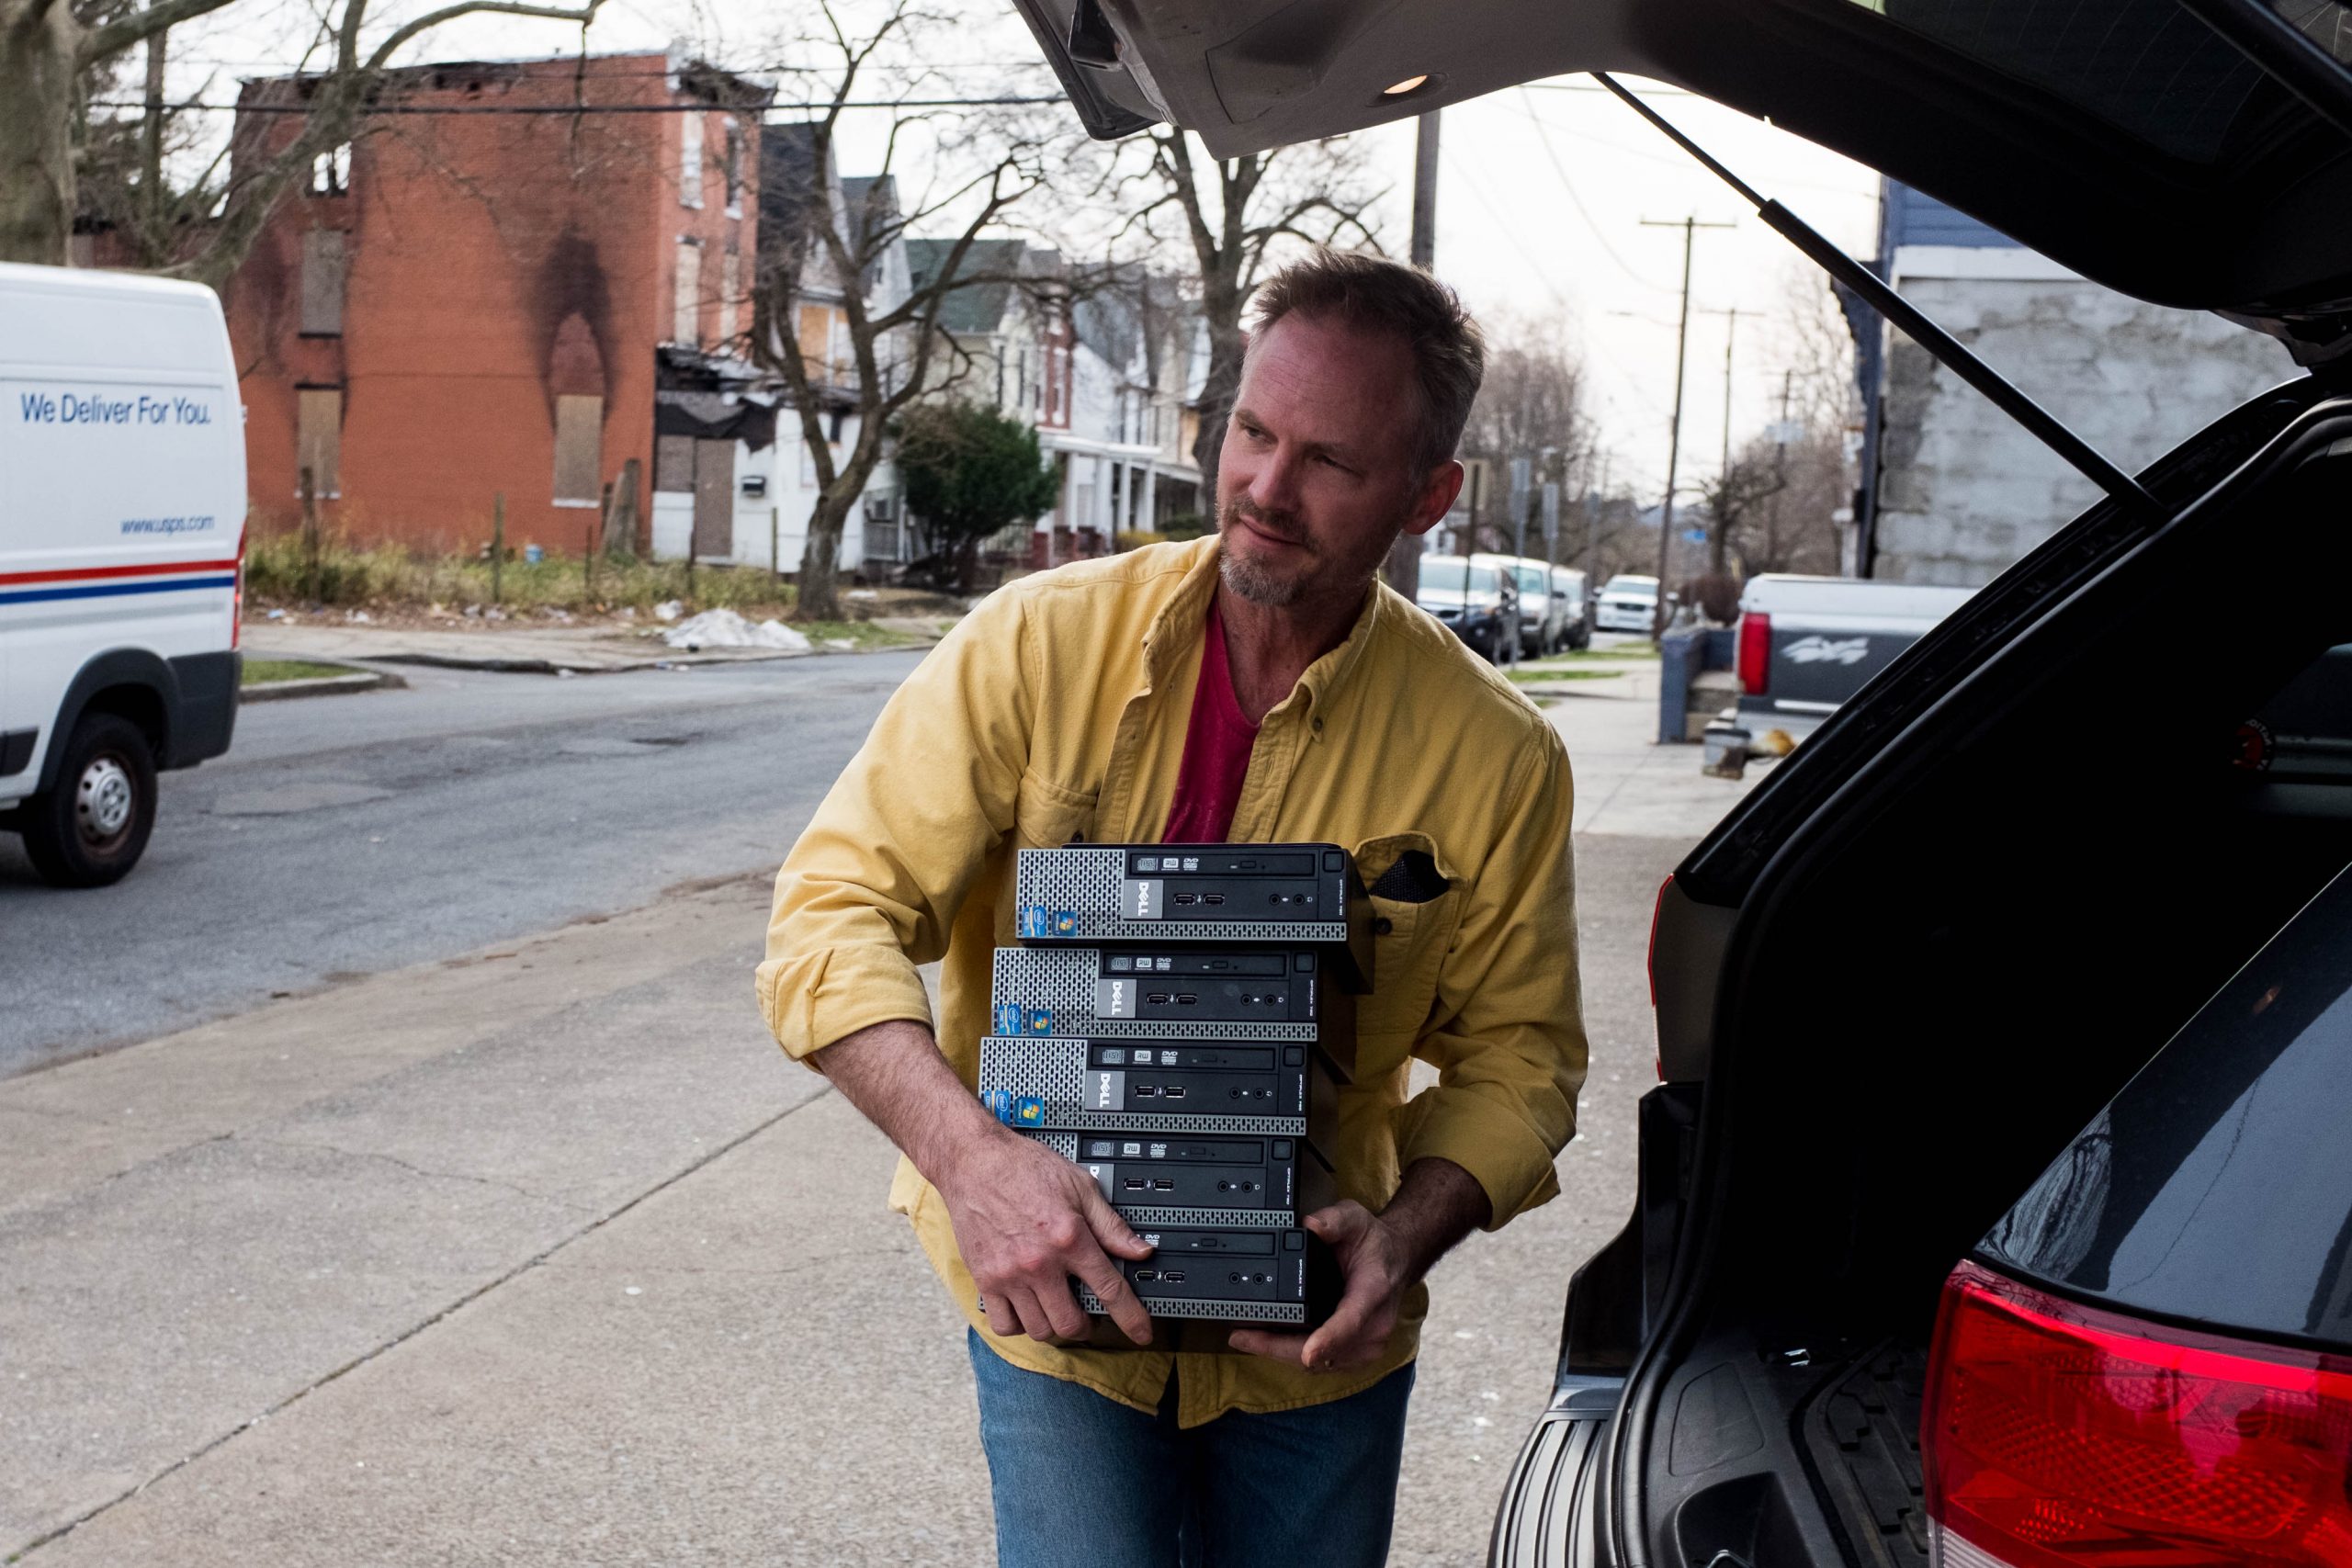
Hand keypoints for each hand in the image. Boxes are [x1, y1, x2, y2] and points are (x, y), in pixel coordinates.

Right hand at [934, 1127, 1155, 1345]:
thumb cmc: (1024, 1167)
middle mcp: (1040, 1262)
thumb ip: (1111, 1224)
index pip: (1110, 1290)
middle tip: (1086, 1314)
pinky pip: (1004, 1324)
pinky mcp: (984, 1279)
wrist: (974, 1160)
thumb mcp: (1080, 1186)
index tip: (1141, 1333)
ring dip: (1053, 1325)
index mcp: (1069, 1237)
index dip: (1131, 1317)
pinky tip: (1026, 1308)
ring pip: (1039, 1329)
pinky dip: (1019, 1325)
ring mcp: (1009, 1274)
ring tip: (1056, 1308)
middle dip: (1085, 1326)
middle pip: (1070, 1323)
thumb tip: (1140, 1250)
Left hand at [1228, 1201, 1409, 1372]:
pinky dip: (1294, 1357)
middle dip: (1281, 1349)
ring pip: (1321, 1363)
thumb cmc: (1374, 1243)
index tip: (1308, 1351)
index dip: (1328, 1339)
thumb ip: (1334, 1219)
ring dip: (1282, 1356)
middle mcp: (1375, 1325)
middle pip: (1326, 1352)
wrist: (1397, 1260)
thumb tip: (1310, 1225)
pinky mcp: (1359, 1354)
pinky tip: (1269, 1345)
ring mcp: (1369, 1345)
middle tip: (1241, 1338)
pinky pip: (1323, 1364)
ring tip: (1246, 1340)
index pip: (1351, 1321)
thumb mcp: (1355, 1218)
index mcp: (1373, 1292)